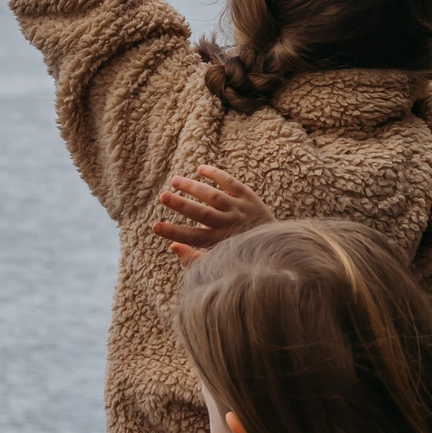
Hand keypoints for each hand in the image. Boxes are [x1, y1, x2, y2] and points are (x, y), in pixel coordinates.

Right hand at [154, 166, 274, 262]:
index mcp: (220, 242)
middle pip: (202, 214)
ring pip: (214, 196)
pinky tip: (200, 169)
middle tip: (162, 196)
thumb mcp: (218, 263)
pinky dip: (217, 175)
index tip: (155, 226)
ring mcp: (240, 209)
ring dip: (193, 187)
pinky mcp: (249, 197)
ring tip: (174, 180)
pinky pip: (231, 183)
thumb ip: (194, 258)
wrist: (277, 246)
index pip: (192, 237)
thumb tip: (173, 246)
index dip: (173, 232)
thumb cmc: (240, 255)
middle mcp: (230, 225)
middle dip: (181, 205)